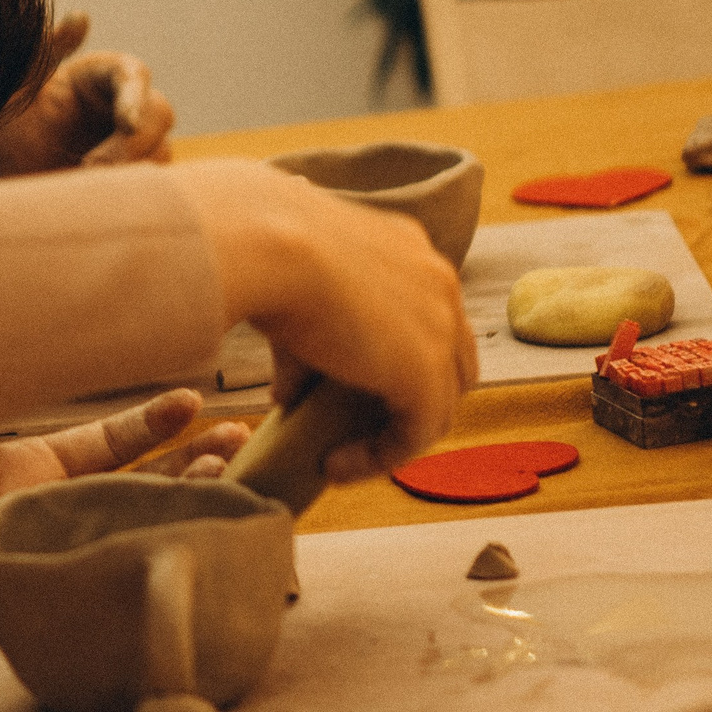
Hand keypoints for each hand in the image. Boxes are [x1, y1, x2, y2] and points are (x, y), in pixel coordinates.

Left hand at [0, 12, 175, 175]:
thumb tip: (80, 17)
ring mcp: (132, 143)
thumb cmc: (3, 134)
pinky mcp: (132, 176)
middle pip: (159, 113)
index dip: (135, 96)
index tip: (126, 124)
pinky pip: (151, 182)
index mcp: (98, 76)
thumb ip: (45, 55)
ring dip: (130, 170)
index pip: (133, 74)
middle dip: (133, 143)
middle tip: (92, 168)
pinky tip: (97, 199)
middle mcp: (122, 105)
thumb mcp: (16, 95)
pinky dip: (131, 190)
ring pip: (160, 151)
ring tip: (82, 184)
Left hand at [0, 391, 241, 711]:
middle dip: (195, 462)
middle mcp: (52, 511)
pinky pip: (110, 584)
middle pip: (143, 485)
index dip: (151, 423)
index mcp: (28, 471)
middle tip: (243, 439)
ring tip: (235, 477)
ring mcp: (54, 556)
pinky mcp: (46, 599)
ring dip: (189, 506)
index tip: (194, 396)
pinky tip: (190, 545)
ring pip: (139, 529)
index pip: (108, 444)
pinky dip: (152, 566)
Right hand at [174, 159, 475, 481]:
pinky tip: (335, 465)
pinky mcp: (425, 373)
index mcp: (407, 249)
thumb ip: (301, 349)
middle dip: (411, 401)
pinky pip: (416, 433)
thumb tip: (287, 396)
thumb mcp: (289, 293)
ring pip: (440, 402)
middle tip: (360, 429)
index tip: (350, 391)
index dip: (398, 361)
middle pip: (450, 360)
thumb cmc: (261, 251)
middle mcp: (437, 281)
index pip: (427, 316)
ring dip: (393, 437)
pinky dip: (380, 458)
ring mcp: (440, 327)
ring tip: (340, 458)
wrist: (267, 247)